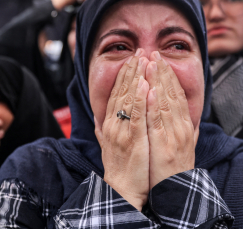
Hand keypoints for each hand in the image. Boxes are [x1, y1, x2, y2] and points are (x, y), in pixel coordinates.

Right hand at [95, 50, 149, 210]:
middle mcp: (113, 124)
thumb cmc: (119, 169)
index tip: (132, 60)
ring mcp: (122, 131)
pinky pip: (137, 116)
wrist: (122, 190)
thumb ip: (102, 129)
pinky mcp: (133, 140)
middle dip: (131, 70)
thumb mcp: (107, 145)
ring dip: (136, 78)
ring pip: (129, 99)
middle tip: (140, 52)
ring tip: (144, 60)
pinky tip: (146, 85)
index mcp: (109, 124)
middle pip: (122, 92)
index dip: (124, 76)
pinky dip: (142, 100)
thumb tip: (96, 118)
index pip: (116, 94)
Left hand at [145, 51, 197, 188]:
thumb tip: (192, 120)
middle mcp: (181, 128)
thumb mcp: (186, 148)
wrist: (178, 193)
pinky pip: (158, 121)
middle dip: (163, 73)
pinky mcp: (164, 145)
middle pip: (172, 95)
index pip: (177, 96)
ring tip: (151, 64)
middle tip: (154, 54)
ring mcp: (174, 135)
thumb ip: (187, 132)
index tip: (161, 61)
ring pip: (166, 103)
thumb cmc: (177, 171)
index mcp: (185, 127)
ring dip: (158, 82)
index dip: (169, 77)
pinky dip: (154, 104)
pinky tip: (149, 90)